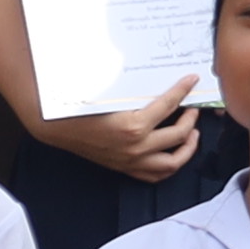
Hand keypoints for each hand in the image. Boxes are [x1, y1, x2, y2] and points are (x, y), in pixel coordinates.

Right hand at [79, 81, 207, 184]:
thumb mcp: (109, 93)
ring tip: (193, 134)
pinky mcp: (125, 168)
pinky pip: (154, 175)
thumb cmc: (79, 107)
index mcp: (133, 126)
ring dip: (188, 148)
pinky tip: (175, 154)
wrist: (56, 126)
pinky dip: (169, 167)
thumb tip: (155, 73)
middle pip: (179, 134)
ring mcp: (132, 160)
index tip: (192, 80)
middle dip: (191, 119)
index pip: (169, 105)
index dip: (183, 90)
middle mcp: (136, 146)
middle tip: (193, 108)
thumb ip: (134, 87)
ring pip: (172, 162)